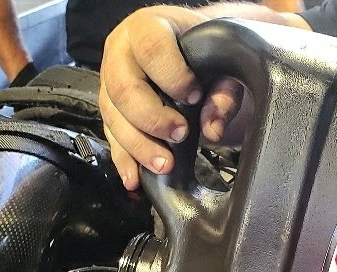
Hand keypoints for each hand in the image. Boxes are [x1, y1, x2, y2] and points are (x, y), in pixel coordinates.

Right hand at [98, 6, 245, 189]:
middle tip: (180, 134)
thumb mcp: (220, 59)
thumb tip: (213, 127)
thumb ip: (225, 88)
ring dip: (139, 146)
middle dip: (152, 119)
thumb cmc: (201, 51)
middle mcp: (120, 54)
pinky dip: (125, 161)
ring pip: (114, 118)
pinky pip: (111, 139)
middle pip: (124, 90)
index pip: (151, 49)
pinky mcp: (112, 112)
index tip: (194, 95)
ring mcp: (111, 84)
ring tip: (165, 164)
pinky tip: (135, 179)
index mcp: (147, 28)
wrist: (188, 51)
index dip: (172, 76)